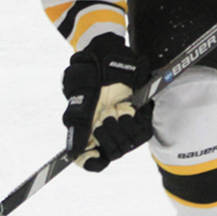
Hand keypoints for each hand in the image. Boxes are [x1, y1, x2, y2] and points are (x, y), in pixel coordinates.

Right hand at [62, 35, 152, 171]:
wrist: (108, 53)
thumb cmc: (90, 71)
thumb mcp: (80, 94)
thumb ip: (78, 123)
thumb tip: (73, 153)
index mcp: (87, 130)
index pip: (89, 160)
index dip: (92, 162)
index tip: (94, 154)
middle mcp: (104, 130)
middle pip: (111, 153)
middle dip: (109, 136)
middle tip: (105, 115)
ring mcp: (122, 124)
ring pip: (128, 145)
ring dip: (123, 127)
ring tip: (117, 109)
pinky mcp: (139, 117)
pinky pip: (143, 131)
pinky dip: (138, 120)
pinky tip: (130, 107)